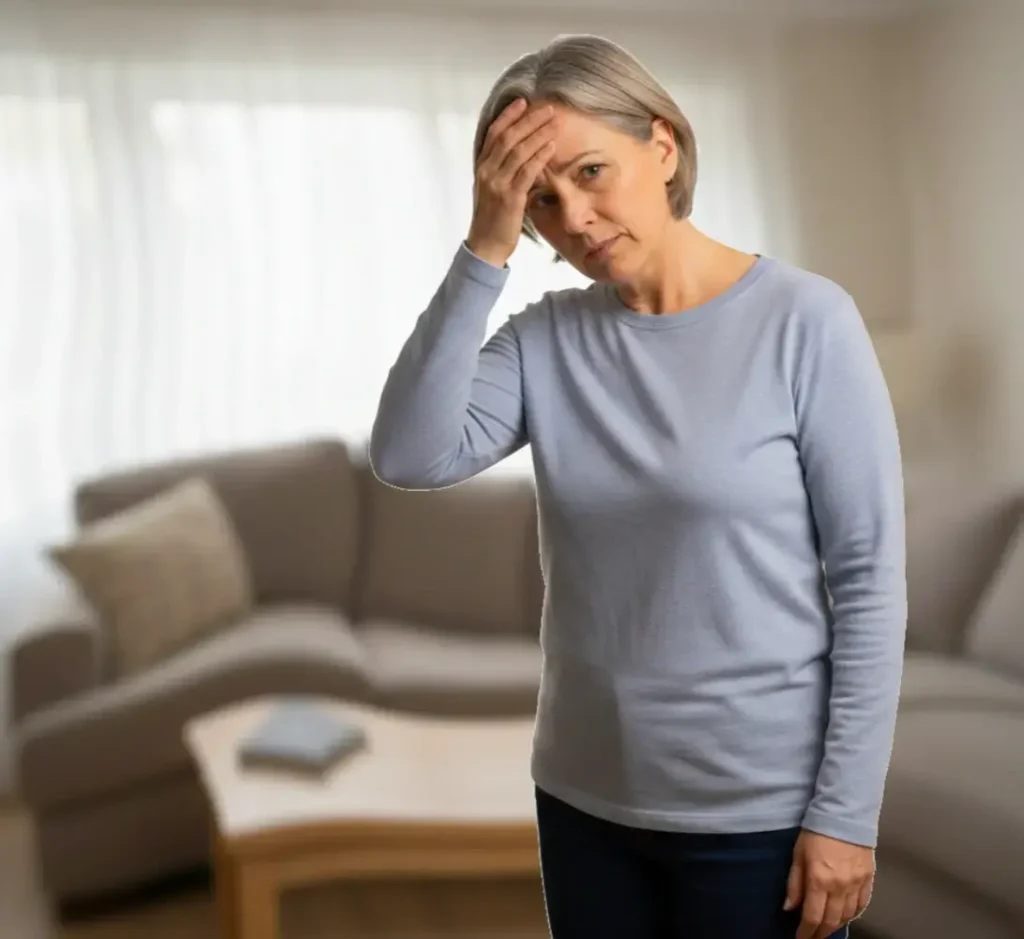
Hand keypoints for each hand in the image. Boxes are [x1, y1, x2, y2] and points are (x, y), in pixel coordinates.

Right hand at [466, 98, 556, 267]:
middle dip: (529, 120)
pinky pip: (526, 172)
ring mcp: (497, 184)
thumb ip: (501, 170)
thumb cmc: (492, 218)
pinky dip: (539, 157)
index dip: (509, 116)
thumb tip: (518, 152)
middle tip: (548, 109)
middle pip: (508, 137)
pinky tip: (551, 147)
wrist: (486, 245)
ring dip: (538, 134)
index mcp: (482, 167)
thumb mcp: (491, 189)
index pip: (494, 133)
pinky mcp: (510, 198)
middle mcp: (487, 172)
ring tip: (554, 123)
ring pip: (518, 151)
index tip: (523, 101)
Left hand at [784, 829, 874, 938]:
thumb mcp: (798, 854)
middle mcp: (840, 887)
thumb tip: (789, 907)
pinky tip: (845, 916)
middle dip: (820, 933)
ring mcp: (856, 884)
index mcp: (819, 880)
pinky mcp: (868, 879)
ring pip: (847, 916)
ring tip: (826, 928)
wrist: (844, 813)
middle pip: (831, 921)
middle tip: (812, 937)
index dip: (806, 932)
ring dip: (836, 925)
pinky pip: (862, 905)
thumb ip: (794, 883)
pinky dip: (853, 914)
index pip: (812, 916)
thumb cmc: (816, 831)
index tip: (800, 938)